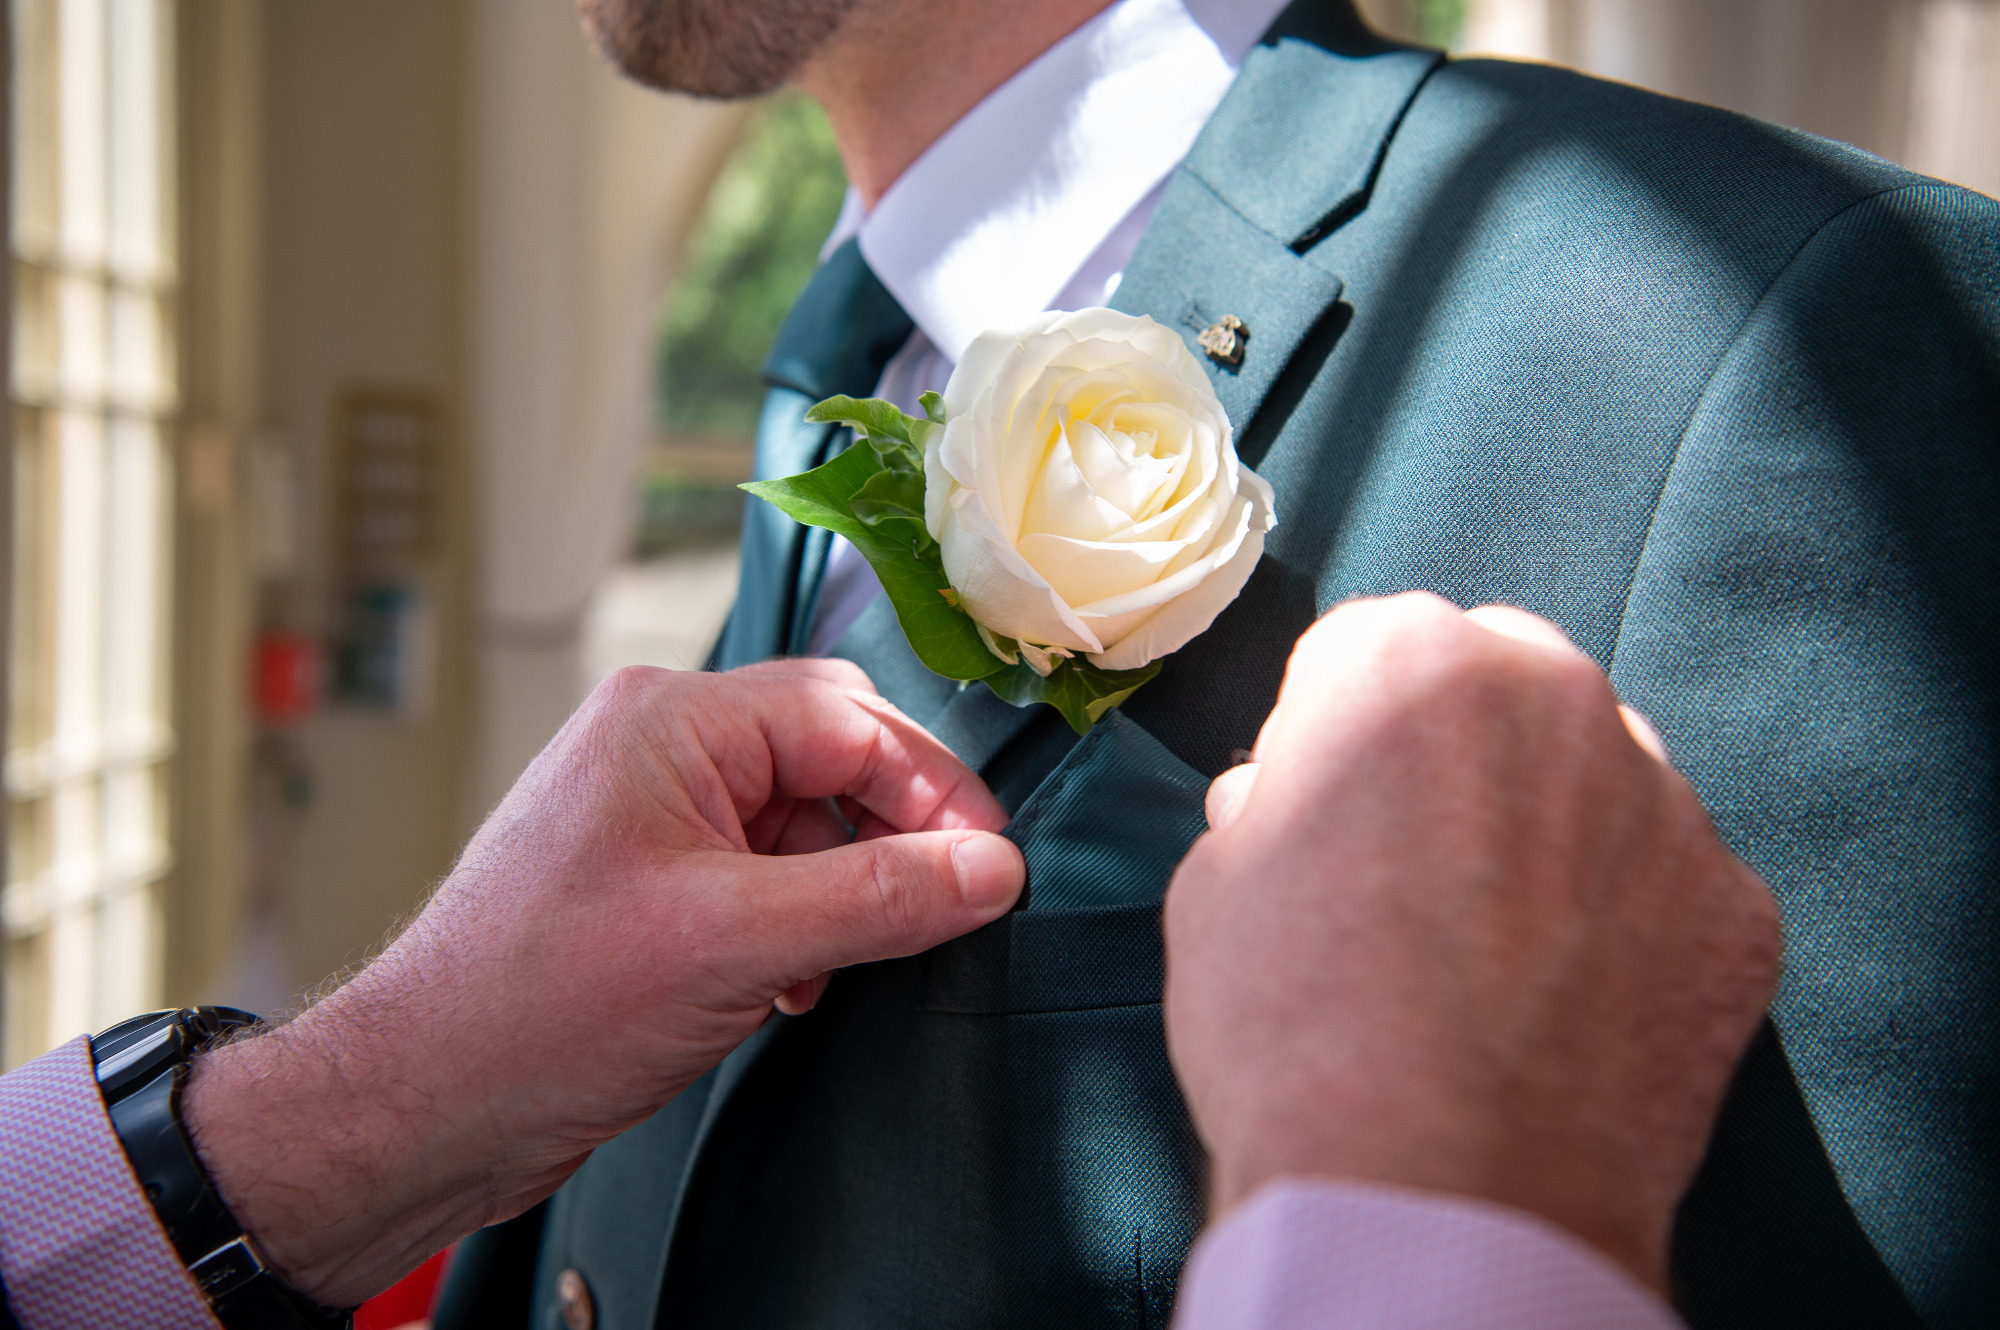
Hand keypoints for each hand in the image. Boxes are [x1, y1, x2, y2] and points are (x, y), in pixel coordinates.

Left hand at [181, 660, 1023, 1304]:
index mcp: (672, 721)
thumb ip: (879, 897)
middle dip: (893, 833)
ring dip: (845, 887)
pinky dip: (800, 921)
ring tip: (843, 960)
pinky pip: (764, 873)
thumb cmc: (534, 1004)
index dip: (933, 788)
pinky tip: (794, 982)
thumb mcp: (735, 944)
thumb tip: (992, 870)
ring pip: (802, 821)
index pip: (848, 717)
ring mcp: (653, 816)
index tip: (989, 866)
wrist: (421, 1103)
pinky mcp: (651, 883)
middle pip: (830, 757)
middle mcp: (663, 750)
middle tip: (948, 902)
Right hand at [1163, 592, 1780, 1291]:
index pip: (1367, 649)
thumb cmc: (1291, 1031)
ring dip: (1554, 828)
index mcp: (1406, 661)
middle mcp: (1554, 695)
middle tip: (1418, 867)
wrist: (1433, 1200)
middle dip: (1459, 750)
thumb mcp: (1213, 887)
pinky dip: (1630, 927)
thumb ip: (1272, 805)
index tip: (1326, 807)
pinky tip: (1571, 1008)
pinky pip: (1670, 885)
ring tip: (1499, 952)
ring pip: (1598, 776)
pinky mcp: (1738, 908)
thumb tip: (1299, 803)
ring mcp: (1664, 798)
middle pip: (1500, 684)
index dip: (1332, 735)